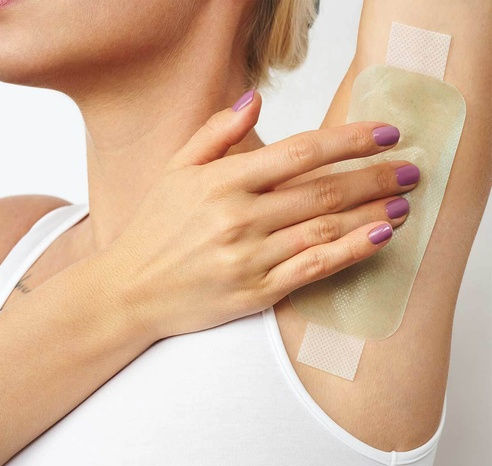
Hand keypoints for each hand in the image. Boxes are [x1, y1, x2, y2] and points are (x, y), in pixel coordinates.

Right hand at [108, 91, 417, 339]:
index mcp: (222, 181)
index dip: (349, 139)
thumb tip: (254, 99)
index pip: (301, 151)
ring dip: (372, 211)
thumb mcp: (173, 171)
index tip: (384, 133)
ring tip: (403, 200)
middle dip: (374, 176)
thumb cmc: (153, 230)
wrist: (129, 291)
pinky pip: (314, 268)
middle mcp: (239, 216)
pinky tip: (380, 236)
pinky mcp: (256, 291)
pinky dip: (352, 252)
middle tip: (411, 168)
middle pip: (323, 189)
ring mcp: (250, 256)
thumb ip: (214, 133)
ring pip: (326, 228)